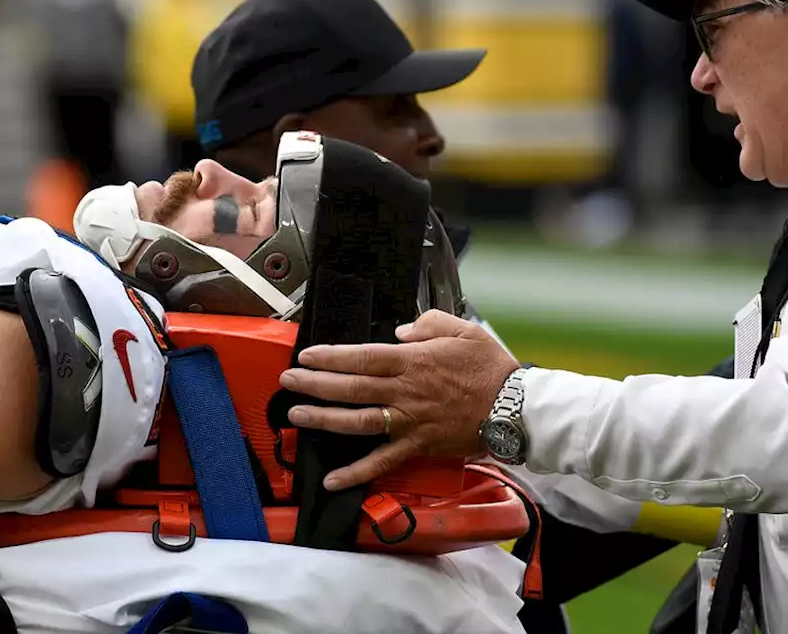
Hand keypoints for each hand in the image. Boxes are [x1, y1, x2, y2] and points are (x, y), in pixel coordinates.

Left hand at [278, 309, 520, 490]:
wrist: (517, 409)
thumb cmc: (491, 369)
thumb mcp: (462, 330)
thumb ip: (427, 324)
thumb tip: (400, 331)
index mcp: (413, 362)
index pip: (362, 357)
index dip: (331, 357)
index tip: (307, 355)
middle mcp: (405, 392)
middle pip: (351, 388)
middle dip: (315, 384)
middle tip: (287, 381)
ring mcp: (409, 421)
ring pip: (358, 421)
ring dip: (324, 419)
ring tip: (297, 415)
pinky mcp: (418, 446)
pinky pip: (382, 462)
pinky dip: (356, 472)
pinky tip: (332, 480)